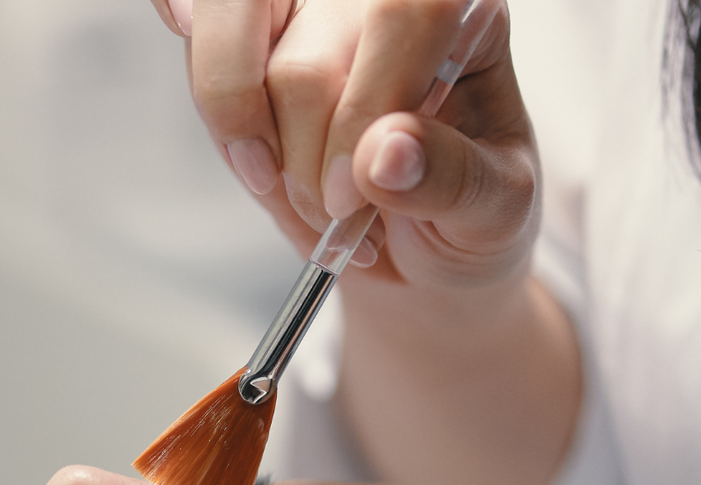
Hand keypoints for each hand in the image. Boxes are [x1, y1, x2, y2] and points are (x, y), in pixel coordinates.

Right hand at [146, 0, 540, 293]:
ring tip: (306, 205)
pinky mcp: (256, 39)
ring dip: (259, 152)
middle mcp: (383, 5)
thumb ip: (453, 179)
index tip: (349, 197)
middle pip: (310, 56)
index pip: (408, 14)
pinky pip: (204, 57)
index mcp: (465, 19)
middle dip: (304, 158)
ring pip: (246, 56)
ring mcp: (313, 16)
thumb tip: (385, 153)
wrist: (423, 245)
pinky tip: (263, 165)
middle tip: (334, 217)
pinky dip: (225, 128)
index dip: (363, 109)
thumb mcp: (495, 211)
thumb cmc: (470, 212)